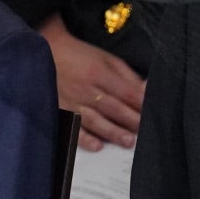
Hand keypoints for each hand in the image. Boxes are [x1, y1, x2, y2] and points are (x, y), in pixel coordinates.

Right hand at [39, 15, 143, 150]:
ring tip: (128, 142)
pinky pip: (72, 126)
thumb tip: (147, 90)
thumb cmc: (80, 56)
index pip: (125, 92)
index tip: (153, 114)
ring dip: (112, 132)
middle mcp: (85, 88)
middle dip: (131, 121)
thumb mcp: (106, 58)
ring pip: (95, 120)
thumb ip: (127, 75)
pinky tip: (97, 146)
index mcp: (99, 73)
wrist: (46, 52)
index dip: (140, 104)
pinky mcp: (59, 110)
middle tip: (145, 133)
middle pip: (113, 108)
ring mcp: (71, 101)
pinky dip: (84, 137)